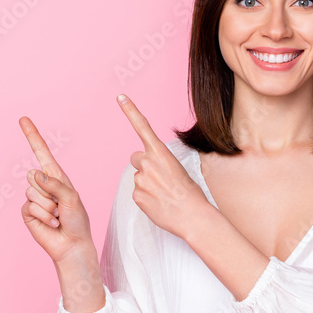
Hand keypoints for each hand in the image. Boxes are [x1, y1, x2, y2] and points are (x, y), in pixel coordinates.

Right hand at [18, 116, 96, 264]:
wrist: (72, 244)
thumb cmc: (77, 220)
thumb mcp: (71, 197)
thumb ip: (54, 183)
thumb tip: (34, 173)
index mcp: (56, 177)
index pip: (42, 153)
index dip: (32, 136)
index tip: (23, 120)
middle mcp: (43, 185)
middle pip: (33, 174)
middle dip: (49, 190)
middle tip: (60, 205)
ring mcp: (34, 198)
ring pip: (32, 192)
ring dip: (48, 207)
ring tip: (57, 216)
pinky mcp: (27, 212)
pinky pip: (29, 206)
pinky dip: (43, 215)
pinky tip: (51, 223)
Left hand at [117, 93, 210, 239]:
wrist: (192, 215)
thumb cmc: (190, 193)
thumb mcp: (178, 169)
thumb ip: (159, 163)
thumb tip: (146, 169)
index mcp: (161, 152)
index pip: (142, 126)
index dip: (130, 110)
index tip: (120, 97)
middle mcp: (148, 162)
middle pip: (135, 158)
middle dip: (144, 165)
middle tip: (159, 179)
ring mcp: (140, 179)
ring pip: (138, 177)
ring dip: (147, 184)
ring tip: (163, 194)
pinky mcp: (136, 195)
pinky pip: (137, 193)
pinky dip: (146, 198)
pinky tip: (158, 203)